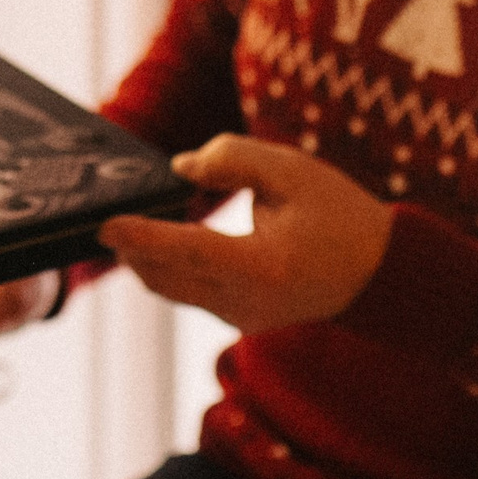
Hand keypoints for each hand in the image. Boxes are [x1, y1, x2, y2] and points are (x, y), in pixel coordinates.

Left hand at [95, 134, 392, 333]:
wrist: (380, 273)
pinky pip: (187, 291)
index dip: (141, 237)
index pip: (187, 251)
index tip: (103, 224)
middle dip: (128, 246)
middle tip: (97, 211)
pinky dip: (166, 266)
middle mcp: (246, 302)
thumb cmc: (339, 215)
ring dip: (143, 256)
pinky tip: (152, 237)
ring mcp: (241, 318)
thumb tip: (180, 167)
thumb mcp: (292, 170)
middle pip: (165, 276)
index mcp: (263, 267)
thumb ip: (232, 160)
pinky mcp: (238, 319)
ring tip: (117, 221)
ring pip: (171, 287)